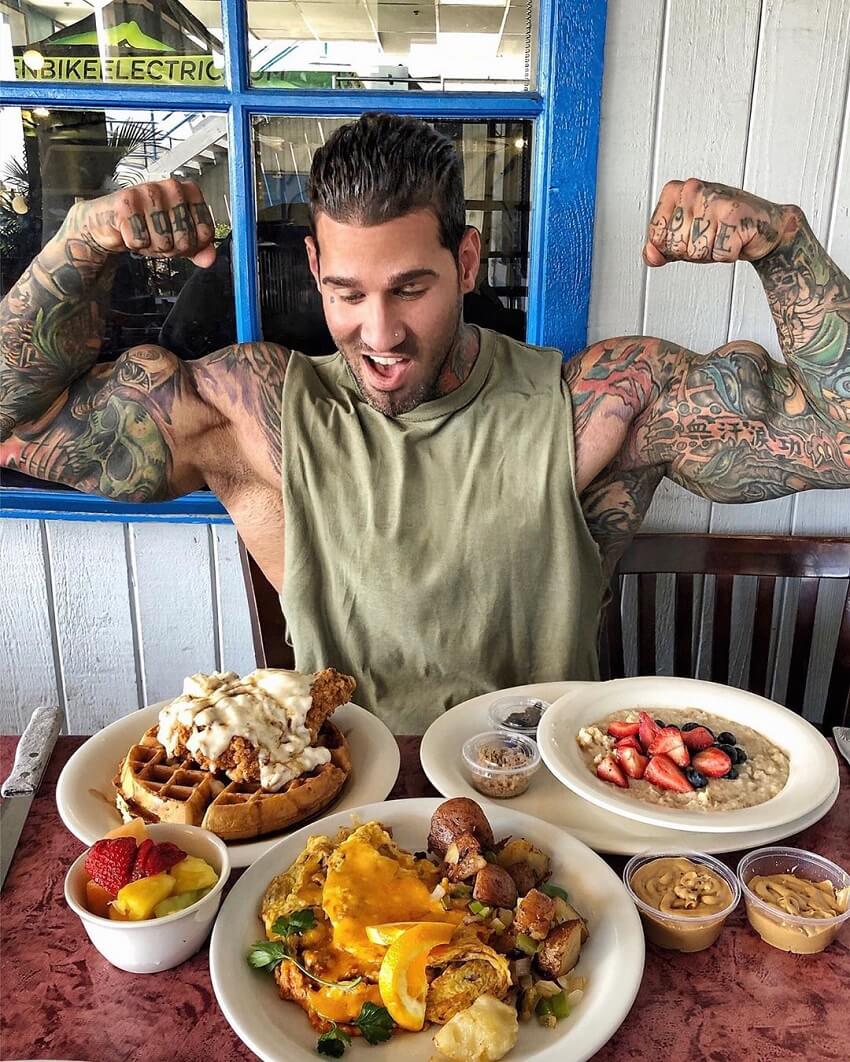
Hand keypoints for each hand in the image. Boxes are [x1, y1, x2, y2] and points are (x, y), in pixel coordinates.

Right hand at [66, 179, 216, 266]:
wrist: (111, 222)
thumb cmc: (147, 225)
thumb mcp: (178, 237)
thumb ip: (199, 248)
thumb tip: (209, 259)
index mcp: (189, 191)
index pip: (205, 233)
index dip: (191, 245)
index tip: (178, 237)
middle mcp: (171, 186)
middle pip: (184, 240)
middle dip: (170, 248)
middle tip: (157, 236)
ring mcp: (148, 192)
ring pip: (163, 242)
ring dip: (152, 247)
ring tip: (144, 232)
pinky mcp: (126, 202)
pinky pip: (140, 241)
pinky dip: (134, 244)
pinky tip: (129, 231)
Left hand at [643, 179, 790, 267]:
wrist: (765, 226)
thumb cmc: (724, 227)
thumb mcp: (685, 235)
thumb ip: (661, 246)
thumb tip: (651, 256)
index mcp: (676, 190)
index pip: (656, 236)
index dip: (673, 246)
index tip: (691, 233)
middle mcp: (693, 189)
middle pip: (675, 246)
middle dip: (692, 252)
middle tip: (711, 236)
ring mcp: (714, 200)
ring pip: (695, 252)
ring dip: (711, 253)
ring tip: (723, 236)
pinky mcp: (734, 215)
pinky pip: (718, 254)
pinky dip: (728, 255)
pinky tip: (736, 239)